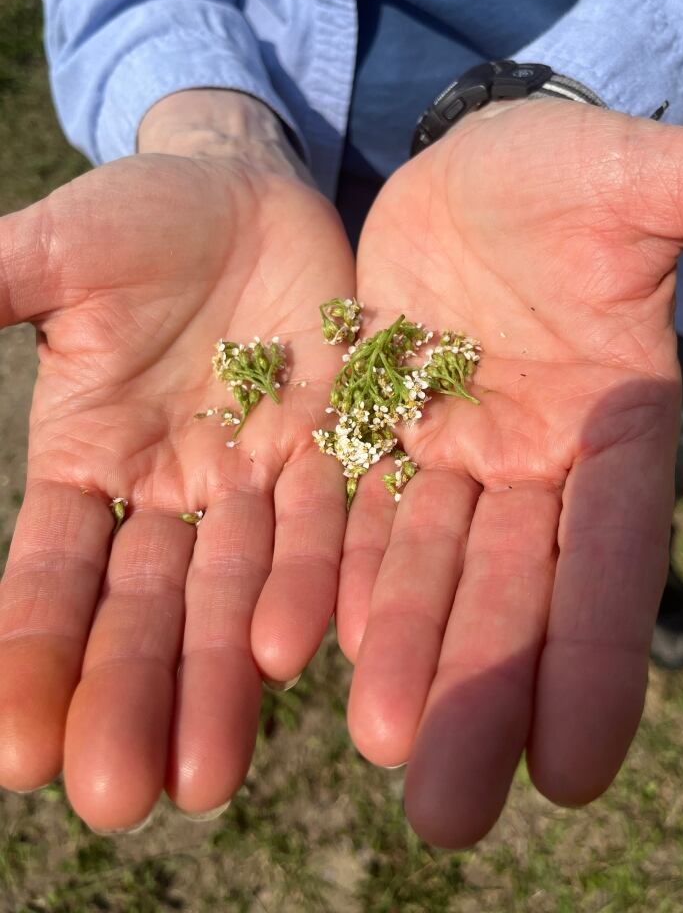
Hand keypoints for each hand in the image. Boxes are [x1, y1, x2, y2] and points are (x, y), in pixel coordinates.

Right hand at [0, 102, 352, 830]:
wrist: (250, 196)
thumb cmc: (142, 217)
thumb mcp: (61, 249)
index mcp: (90, 459)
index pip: (52, 575)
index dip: (32, 656)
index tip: (17, 754)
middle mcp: (173, 491)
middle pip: (149, 609)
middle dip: (134, 696)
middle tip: (125, 796)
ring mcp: (259, 479)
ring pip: (243, 591)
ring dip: (228, 676)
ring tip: (211, 771)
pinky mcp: (340, 450)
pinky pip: (338, 525)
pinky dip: (327, 584)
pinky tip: (316, 655)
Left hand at [339, 99, 682, 846]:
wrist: (457, 167)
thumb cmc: (556, 167)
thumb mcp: (637, 174)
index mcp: (616, 423)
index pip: (612, 557)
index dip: (595, 656)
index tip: (575, 766)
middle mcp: (536, 461)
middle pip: (511, 593)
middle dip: (482, 693)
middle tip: (447, 811)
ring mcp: (454, 454)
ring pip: (425, 569)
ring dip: (400, 657)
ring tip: (375, 748)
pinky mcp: (377, 432)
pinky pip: (354, 513)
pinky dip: (331, 576)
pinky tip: (295, 646)